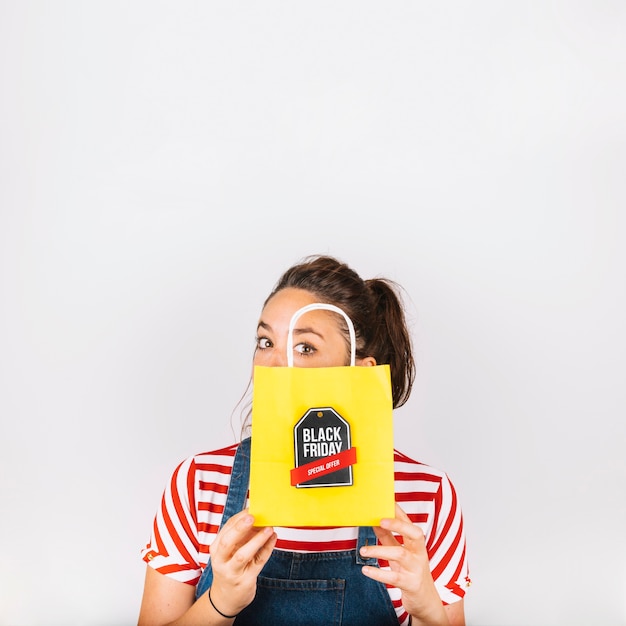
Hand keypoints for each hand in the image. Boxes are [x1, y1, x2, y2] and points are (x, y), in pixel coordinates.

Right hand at [207, 508, 276, 616]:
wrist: (226, 598)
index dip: (239, 518)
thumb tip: (258, 515)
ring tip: (269, 528)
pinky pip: (258, 563)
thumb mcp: (229, 551)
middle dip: (240, 528)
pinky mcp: (245, 581)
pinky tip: (273, 538)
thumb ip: (241, 535)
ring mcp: (232, 572)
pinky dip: (267, 549)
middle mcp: (220, 561)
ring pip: (243, 555)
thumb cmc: (230, 566)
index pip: (226, 529)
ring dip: (257, 540)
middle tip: (253, 517)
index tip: (252, 508)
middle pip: (227, 542)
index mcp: (216, 548)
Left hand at [360, 504, 448, 624]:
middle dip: (398, 525)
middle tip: (380, 520)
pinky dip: (378, 573)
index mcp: (416, 543)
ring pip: (400, 554)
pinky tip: (366, 569)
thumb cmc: (411, 572)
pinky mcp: (410, 584)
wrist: (425, 601)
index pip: (409, 522)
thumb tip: (374, 522)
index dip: (398, 511)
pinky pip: (394, 577)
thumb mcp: (400, 552)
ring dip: (379, 550)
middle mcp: (419, 553)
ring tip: (363, 551)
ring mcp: (416, 569)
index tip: (386, 501)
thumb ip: (388, 538)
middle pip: (415, 534)